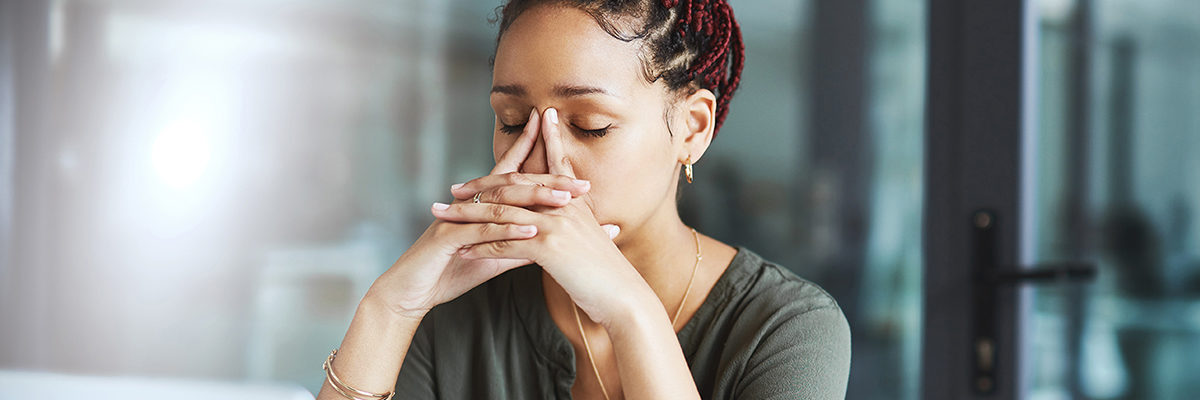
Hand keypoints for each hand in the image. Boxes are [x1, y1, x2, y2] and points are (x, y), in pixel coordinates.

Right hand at [364, 109, 587, 318]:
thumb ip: (519, 246)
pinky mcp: (448, 238)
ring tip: (565, 202)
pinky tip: (532, 232)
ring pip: (501, 203)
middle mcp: (469, 204)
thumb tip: (551, 239)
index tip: (563, 142)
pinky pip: (482, 231)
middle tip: (582, 183)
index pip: (511, 173)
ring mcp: (458, 218)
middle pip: (514, 184)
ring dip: (534, 201)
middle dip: (549, 180)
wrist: (411, 292)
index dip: (533, 152)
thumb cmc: (450, 271)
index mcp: (481, 205)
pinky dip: (508, 231)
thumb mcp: (493, 257)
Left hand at [432, 107, 655, 326]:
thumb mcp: (593, 239)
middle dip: (480, 186)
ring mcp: (556, 224)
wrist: (624, 298)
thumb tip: (567, 216)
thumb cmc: (609, 274)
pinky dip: (480, 247)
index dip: (530, 146)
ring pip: (501, 214)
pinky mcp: (548, 247)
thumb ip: (578, 222)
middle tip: (453, 189)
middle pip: (513, 187)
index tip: (512, 134)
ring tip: (444, 217)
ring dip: (467, 216)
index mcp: (574, 201)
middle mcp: (564, 205)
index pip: (550, 164)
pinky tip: (461, 250)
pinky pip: (504, 244)